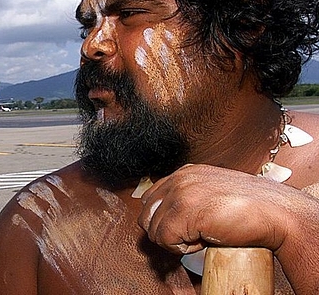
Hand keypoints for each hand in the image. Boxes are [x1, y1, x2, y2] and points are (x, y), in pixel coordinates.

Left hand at [137, 164, 292, 254]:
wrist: (276, 213)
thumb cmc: (250, 207)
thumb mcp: (213, 192)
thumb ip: (189, 196)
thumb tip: (167, 218)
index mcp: (184, 173)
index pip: (151, 199)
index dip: (164, 219)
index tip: (187, 228)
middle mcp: (178, 179)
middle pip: (146, 214)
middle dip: (165, 231)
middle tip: (194, 235)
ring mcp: (179, 194)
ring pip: (153, 229)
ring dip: (175, 240)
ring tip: (202, 235)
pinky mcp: (183, 212)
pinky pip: (164, 239)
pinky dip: (181, 248)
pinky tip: (203, 240)